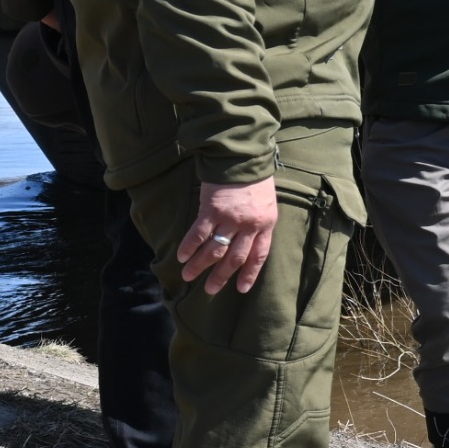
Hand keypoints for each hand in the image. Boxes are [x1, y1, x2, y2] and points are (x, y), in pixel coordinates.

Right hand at [177, 179, 278, 294]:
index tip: (241, 289)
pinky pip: (199, 233)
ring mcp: (230, 218)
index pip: (259, 256)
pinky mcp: (212, 209)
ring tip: (188, 276)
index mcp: (266, 224)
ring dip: (200, 265)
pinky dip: (189, 247)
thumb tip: (246, 242)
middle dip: (221, 276)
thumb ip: (258, 224)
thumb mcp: (266, 204)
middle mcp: (249, 225)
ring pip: (215, 249)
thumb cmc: (255, 180)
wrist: (243, 158)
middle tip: (210, 290)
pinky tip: (182, 257)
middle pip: (235, 258)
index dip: (249, 274)